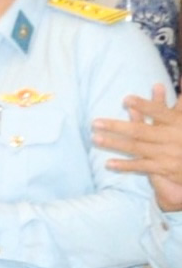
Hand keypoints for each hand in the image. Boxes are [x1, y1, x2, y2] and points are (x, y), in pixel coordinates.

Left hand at [94, 85, 181, 211]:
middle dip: (117, 127)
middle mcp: (171, 138)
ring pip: (137, 148)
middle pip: (140, 131)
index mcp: (178, 122)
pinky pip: (141, 166)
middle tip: (94, 122)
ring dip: (115, 143)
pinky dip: (125, 166)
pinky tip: (108, 163)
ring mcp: (166, 154)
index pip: (160, 112)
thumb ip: (181, 102)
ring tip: (95, 138)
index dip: (144, 105)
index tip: (126, 99)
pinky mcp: (163, 168)